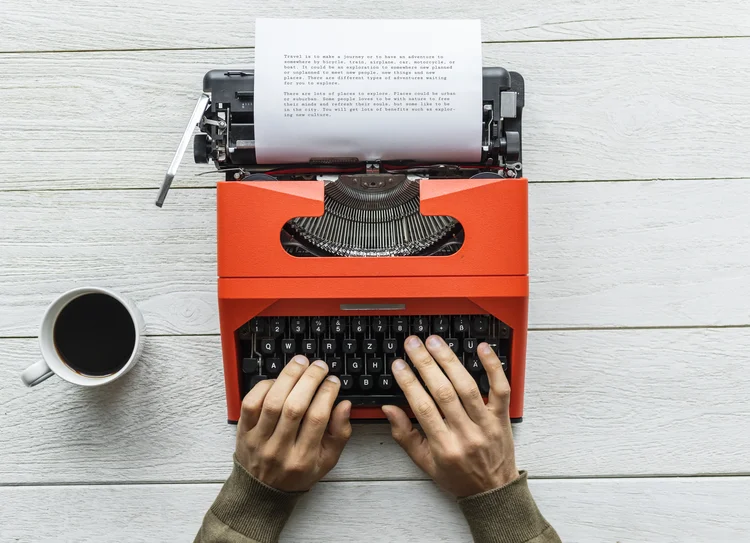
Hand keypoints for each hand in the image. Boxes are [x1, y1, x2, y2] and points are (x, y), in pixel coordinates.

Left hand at [236, 356, 351, 491]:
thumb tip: (344, 405)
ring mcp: (259, 440)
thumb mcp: (327, 460)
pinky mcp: (243, 431)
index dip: (327, 393)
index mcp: (303, 458)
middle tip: (319, 366)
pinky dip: (264, 386)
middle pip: (295, 407)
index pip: (317, 418)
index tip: (333, 381)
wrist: (262, 492)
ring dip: (288, 377)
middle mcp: (280, 449)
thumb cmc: (297, 473)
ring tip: (300, 363)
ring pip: (272, 402)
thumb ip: (340, 433)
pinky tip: (277, 380)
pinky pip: (250, 403)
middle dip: (309, 380)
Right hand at [382, 336, 518, 497]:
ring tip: (435, 342)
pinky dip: (493, 366)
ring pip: (468, 386)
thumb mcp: (425, 463)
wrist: (493, 492)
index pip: (423, 408)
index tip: (398, 365)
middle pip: (444, 392)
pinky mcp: (502, 417)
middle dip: (425, 364)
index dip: (409, 383)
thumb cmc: (457, 476)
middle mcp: (466, 434)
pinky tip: (481, 348)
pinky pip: (501, 388)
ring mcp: (486, 424)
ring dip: (450, 360)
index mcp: (444, 447)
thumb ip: (404, 435)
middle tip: (413, 344)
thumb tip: (389, 408)